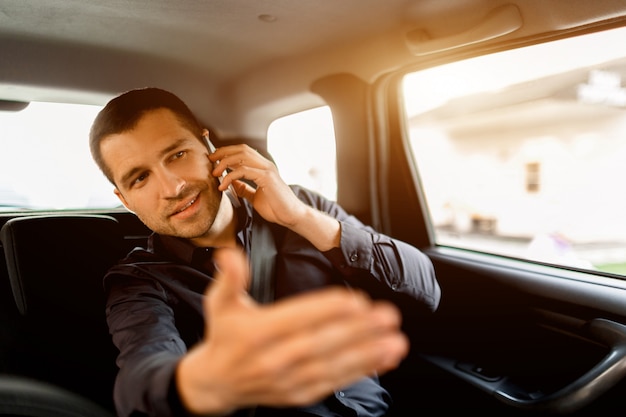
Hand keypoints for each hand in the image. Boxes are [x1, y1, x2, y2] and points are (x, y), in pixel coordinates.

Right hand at [176, 248, 408, 414]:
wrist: (216, 384)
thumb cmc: (224, 335)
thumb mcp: (219, 303)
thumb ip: (230, 278)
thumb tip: (230, 254)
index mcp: (256, 333)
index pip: (295, 320)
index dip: (325, 310)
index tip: (355, 300)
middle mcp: (273, 360)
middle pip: (320, 344)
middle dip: (357, 331)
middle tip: (388, 316)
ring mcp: (288, 380)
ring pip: (332, 366)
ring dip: (367, 354)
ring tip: (395, 341)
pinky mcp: (300, 393)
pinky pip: (334, 382)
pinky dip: (361, 371)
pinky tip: (385, 358)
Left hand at [209, 144, 340, 250]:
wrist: (291, 216)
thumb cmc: (276, 208)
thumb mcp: (255, 197)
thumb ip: (245, 189)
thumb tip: (233, 184)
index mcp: (263, 167)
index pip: (243, 151)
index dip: (227, 151)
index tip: (213, 158)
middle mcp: (265, 165)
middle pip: (240, 149)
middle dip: (222, 152)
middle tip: (210, 161)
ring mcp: (267, 170)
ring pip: (241, 156)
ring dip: (224, 162)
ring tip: (214, 173)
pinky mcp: (267, 178)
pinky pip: (244, 171)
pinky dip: (230, 176)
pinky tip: (223, 186)